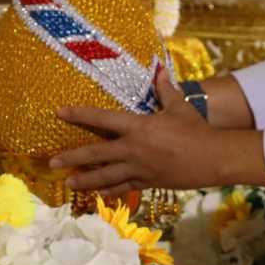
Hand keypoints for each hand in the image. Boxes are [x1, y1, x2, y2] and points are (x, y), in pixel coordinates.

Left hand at [49, 67, 264, 196]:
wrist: (212, 158)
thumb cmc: (196, 128)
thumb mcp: (179, 105)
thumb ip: (165, 89)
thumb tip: (159, 69)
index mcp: (138, 126)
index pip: (102, 118)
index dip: (79, 114)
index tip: (60, 112)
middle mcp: (133, 149)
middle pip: (96, 154)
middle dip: (73, 157)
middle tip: (53, 162)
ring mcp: (139, 168)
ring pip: (105, 176)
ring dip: (85, 180)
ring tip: (69, 183)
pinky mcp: (147, 182)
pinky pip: (123, 188)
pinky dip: (110, 191)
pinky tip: (98, 195)